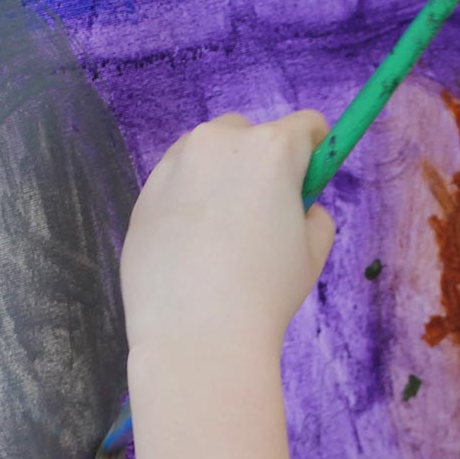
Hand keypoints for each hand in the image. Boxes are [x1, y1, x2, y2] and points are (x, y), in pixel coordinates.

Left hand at [120, 109, 336, 363]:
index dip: (315, 150)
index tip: (310, 176)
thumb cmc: (266, 292)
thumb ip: (314, 216)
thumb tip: (300, 208)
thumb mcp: (313, 252)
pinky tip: (192, 246)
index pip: (306, 125)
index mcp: (271, 149)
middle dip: (261, 162)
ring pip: (207, 154)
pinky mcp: (144, 194)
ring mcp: (175, 165)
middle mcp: (219, 142)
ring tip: (222, 233)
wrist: (197, 333)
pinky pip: (176, 182)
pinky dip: (188, 200)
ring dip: (220, 175)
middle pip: (250, 133)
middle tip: (262, 214)